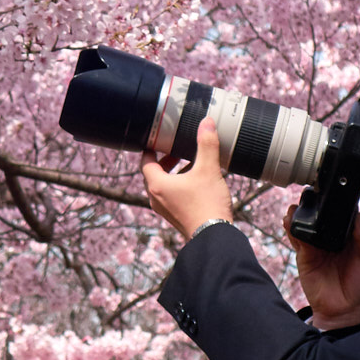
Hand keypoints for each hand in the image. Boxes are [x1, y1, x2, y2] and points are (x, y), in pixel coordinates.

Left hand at [141, 118, 232, 238]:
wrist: (214, 236)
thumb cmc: (207, 204)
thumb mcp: (208, 169)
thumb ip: (207, 144)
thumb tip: (206, 123)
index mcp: (157, 185)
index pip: (145, 161)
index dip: (151, 148)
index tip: (159, 139)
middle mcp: (156, 198)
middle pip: (153, 173)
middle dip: (166, 160)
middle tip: (179, 151)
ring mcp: (165, 209)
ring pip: (163, 185)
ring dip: (174, 173)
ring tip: (192, 165)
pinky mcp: (175, 216)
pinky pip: (171, 196)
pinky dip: (179, 186)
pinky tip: (197, 182)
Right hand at [284, 207, 359, 328]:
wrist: (345, 311)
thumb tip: (358, 215)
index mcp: (352, 237)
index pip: (343, 216)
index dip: (338, 205)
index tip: (334, 194)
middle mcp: (333, 238)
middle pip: (323, 217)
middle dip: (315, 206)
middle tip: (312, 195)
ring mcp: (317, 246)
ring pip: (307, 225)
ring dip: (300, 214)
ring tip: (296, 207)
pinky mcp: (305, 256)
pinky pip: (297, 239)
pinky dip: (292, 229)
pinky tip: (289, 221)